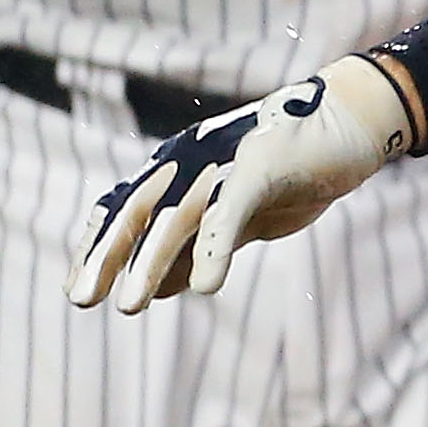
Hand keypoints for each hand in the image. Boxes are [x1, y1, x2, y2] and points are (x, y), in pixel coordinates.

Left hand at [67, 56, 416, 313]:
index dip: (98, 248)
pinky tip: (205, 287)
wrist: (349, 122)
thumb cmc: (291, 170)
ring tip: (131, 305)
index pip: (124, 209)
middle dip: (107, 256)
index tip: (78, 289)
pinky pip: (229, 212)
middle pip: (137, 211)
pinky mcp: (261, 167)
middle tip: (82, 298)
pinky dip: (214, 249)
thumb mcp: (234, 216)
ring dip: (150, 262)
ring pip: (177, 217)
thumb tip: (157, 288)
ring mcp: (225, 162)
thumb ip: (197, 244)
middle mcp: (191, 161)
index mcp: (180, 169)